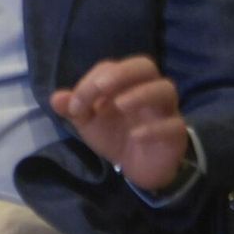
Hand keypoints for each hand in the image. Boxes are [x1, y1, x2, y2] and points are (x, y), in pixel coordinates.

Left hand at [50, 55, 189, 191]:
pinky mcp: (176, 135)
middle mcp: (147, 91)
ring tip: (120, 106)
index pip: (111, 68)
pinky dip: (154, 128)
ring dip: (142, 94)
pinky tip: (136, 135)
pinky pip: (174, 125)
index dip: (91, 81)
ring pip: (166, 89)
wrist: (136, 166)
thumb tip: (56, 99)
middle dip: (122, 72)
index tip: (76, 105)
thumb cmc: (114, 134)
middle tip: (101, 87)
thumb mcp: (88, 122)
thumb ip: (74, 109)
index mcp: (125, 83)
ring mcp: (165, 111)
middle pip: (145, 66)